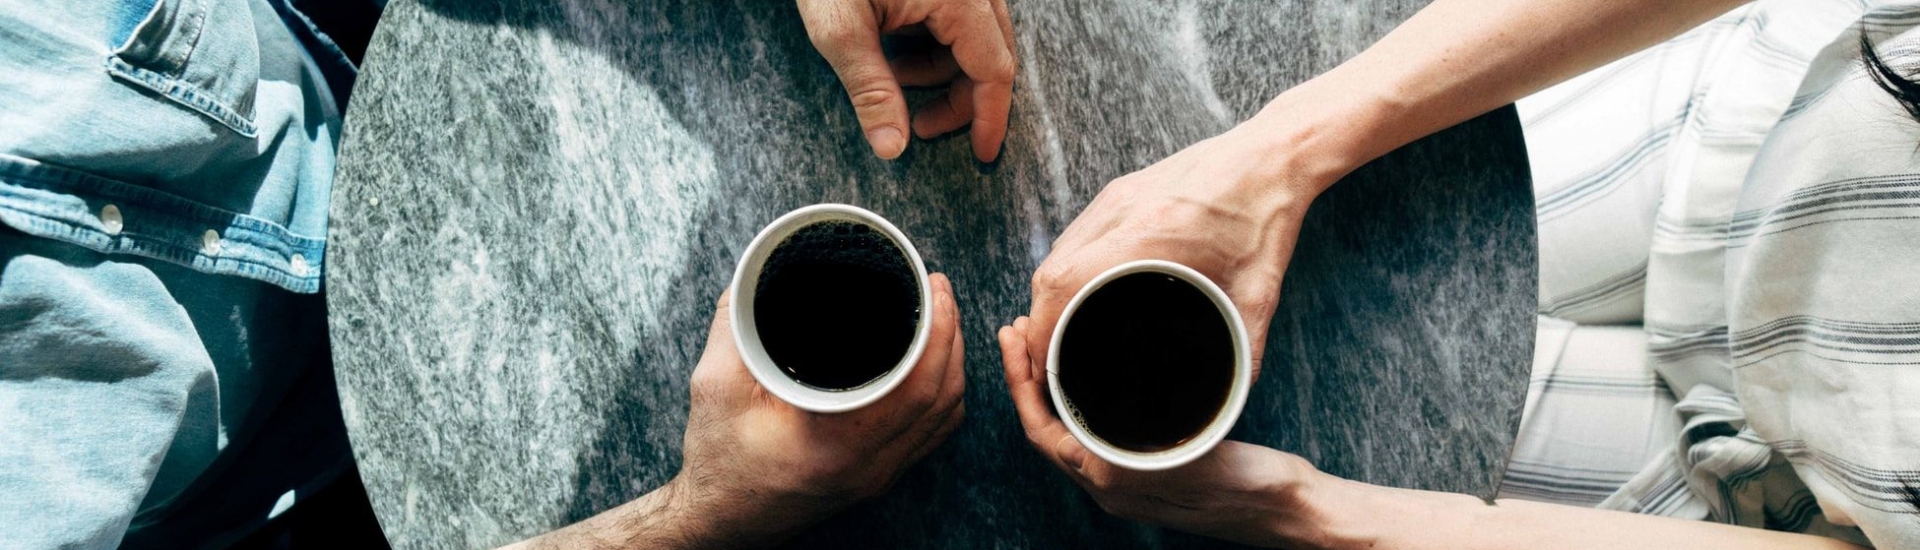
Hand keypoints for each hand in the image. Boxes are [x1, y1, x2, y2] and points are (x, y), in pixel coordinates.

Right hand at [676, 273, 966, 543]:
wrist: (720, 520)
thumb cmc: (716, 459)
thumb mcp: (715, 386)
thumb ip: (736, 326)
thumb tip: (755, 275)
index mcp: (836, 444)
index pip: (917, 388)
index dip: (939, 333)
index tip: (934, 288)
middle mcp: (868, 466)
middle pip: (942, 397)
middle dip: (951, 335)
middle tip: (939, 288)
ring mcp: (879, 476)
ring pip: (944, 417)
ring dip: (951, 362)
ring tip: (942, 315)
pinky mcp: (878, 476)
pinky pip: (932, 434)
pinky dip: (942, 393)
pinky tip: (934, 363)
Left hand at [797, 0, 1015, 161]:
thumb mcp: (840, 28)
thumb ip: (871, 90)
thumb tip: (892, 147)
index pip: (995, 69)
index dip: (989, 118)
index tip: (982, 154)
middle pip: (992, 55)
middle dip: (961, 98)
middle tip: (924, 127)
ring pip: (976, 37)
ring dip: (943, 70)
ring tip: (897, 81)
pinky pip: (958, 16)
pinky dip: (935, 43)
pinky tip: (897, 51)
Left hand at [997, 317, 1324, 546]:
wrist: (1288, 507)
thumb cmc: (1249, 488)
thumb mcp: (1193, 468)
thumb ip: (1138, 464)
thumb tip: (1088, 452)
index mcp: (1111, 485)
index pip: (1041, 431)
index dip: (1021, 384)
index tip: (1015, 338)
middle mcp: (1109, 484)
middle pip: (1046, 425)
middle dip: (1026, 376)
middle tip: (1016, 328)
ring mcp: (1126, 474)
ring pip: (1067, 425)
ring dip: (1049, 383)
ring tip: (1042, 338)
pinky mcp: (1146, 461)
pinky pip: (1094, 425)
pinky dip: (1079, 392)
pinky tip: (1089, 365)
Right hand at [1023, 127, 1339, 381]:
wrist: (1274, 156)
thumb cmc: (1268, 217)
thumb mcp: (1260, 292)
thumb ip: (1247, 348)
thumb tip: (1237, 395)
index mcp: (1151, 236)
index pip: (1065, 283)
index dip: (1042, 328)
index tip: (1043, 362)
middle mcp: (1122, 212)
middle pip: (1050, 271)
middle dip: (1040, 319)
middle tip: (1050, 358)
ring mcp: (1116, 197)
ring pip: (1057, 251)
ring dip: (1050, 293)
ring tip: (1058, 330)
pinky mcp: (1120, 190)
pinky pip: (1075, 234)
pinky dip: (1067, 267)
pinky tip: (1079, 290)